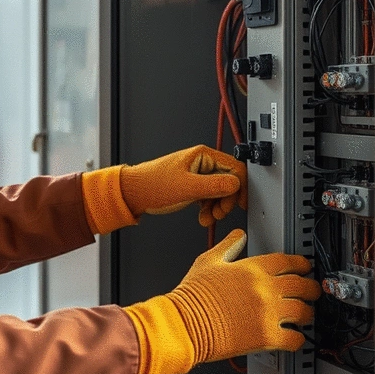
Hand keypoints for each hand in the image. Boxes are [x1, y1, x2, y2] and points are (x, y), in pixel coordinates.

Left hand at [120, 145, 246, 226]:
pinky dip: (209, 209)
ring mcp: (197, 174)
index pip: (235, 168)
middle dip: (226, 201)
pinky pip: (210, 197)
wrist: (133, 193)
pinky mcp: (192, 186)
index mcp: (203, 155)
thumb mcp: (187, 187)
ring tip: (208, 218)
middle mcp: (202, 163)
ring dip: (217, 207)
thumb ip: (214, 186)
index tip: (241, 204)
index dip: (241, 187)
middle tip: (219, 213)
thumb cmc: (152, 185)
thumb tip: (236, 184)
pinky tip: (203, 217)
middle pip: (229, 181)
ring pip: (220, 191)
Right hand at [123, 229, 320, 373]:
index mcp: (252, 268)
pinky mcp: (267, 337)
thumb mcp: (207, 261)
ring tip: (303, 315)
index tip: (304, 267)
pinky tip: (294, 337)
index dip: (301, 264)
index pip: (288, 261)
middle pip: (303, 285)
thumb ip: (228, 246)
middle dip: (311, 288)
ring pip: (304, 311)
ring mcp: (268, 313)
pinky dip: (298, 338)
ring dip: (306, 313)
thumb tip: (238, 235)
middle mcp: (264, 289)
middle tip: (311, 291)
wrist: (185, 323)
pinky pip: (296, 338)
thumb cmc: (192, 296)